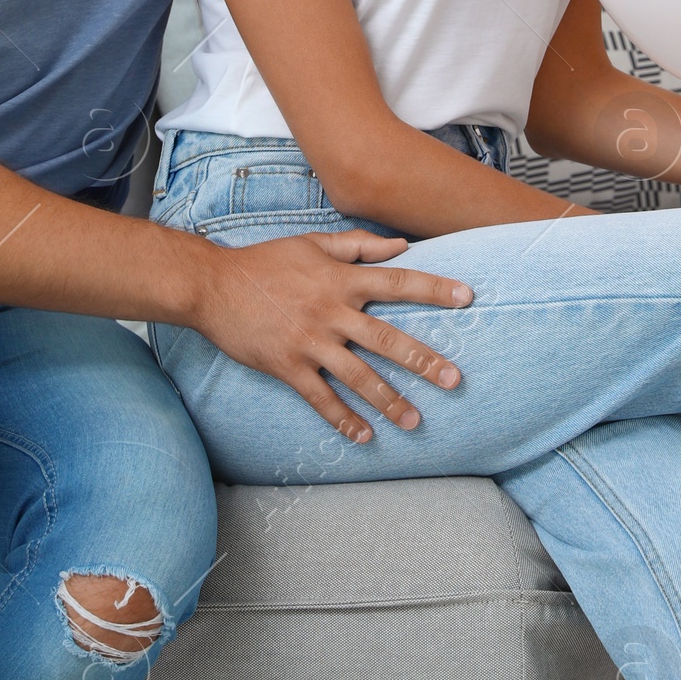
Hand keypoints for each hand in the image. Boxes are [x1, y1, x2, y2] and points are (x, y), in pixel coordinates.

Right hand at [191, 230, 472, 439]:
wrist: (212, 286)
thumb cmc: (265, 262)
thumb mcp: (312, 243)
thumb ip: (359, 245)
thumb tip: (402, 245)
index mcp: (341, 279)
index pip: (398, 282)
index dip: (434, 289)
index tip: (468, 297)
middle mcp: (331, 311)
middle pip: (387, 338)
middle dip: (424, 360)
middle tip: (455, 380)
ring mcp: (310, 342)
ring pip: (358, 376)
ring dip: (389, 400)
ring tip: (416, 421)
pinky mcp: (287, 366)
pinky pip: (321, 399)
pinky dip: (343, 419)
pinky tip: (364, 436)